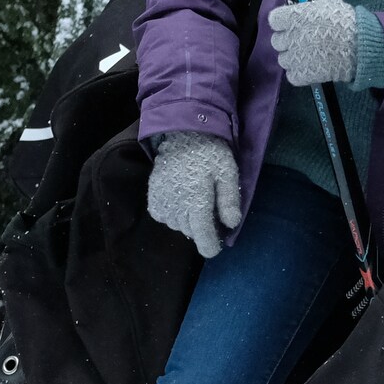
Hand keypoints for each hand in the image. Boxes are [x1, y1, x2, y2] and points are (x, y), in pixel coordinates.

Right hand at [144, 130, 242, 258]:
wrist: (183, 134)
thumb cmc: (210, 153)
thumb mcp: (227, 173)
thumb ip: (229, 200)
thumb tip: (231, 224)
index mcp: (196, 201)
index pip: (202, 234)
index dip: (209, 246)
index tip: (214, 249)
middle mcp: (176, 205)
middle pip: (190, 230)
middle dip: (202, 228)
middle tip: (212, 214)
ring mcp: (162, 201)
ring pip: (176, 224)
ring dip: (187, 221)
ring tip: (197, 205)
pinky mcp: (153, 195)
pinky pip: (162, 216)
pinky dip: (172, 215)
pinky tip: (181, 203)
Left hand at [266, 0, 364, 86]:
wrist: (362, 46)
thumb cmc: (343, 20)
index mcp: (295, 16)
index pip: (274, 20)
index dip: (283, 22)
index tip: (294, 23)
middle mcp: (292, 36)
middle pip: (277, 40)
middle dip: (288, 40)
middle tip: (306, 39)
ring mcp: (296, 57)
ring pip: (283, 59)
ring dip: (294, 57)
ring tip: (311, 54)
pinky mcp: (303, 74)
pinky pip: (291, 75)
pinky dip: (300, 73)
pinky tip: (313, 65)